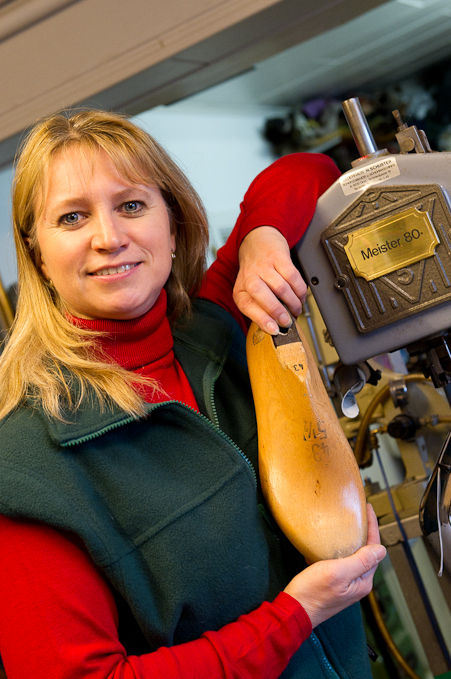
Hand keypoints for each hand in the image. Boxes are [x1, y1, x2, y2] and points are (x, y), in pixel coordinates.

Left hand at [234, 226, 307, 334]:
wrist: (257, 241)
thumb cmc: (255, 272)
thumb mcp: (250, 292)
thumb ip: (260, 308)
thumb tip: (275, 327)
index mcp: (240, 290)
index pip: (248, 307)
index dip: (262, 320)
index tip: (275, 330)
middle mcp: (249, 278)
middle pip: (262, 296)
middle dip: (278, 311)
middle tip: (288, 321)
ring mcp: (264, 266)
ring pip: (281, 288)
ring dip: (292, 303)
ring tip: (296, 309)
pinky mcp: (278, 257)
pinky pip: (293, 276)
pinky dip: (300, 290)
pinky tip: (300, 296)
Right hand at [283, 504, 385, 627]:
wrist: (294, 610)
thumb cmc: (313, 592)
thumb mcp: (338, 573)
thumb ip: (360, 561)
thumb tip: (382, 550)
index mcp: (363, 581)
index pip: (374, 549)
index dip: (372, 527)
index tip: (369, 509)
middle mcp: (358, 583)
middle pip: (366, 552)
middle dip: (365, 532)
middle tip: (359, 513)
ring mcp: (346, 584)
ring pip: (354, 556)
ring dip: (353, 540)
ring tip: (348, 523)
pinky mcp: (334, 583)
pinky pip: (342, 561)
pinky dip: (339, 549)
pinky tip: (331, 541)